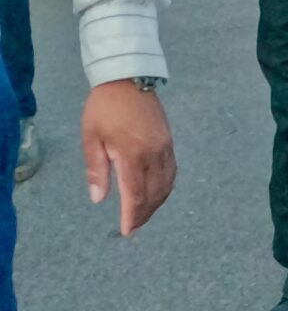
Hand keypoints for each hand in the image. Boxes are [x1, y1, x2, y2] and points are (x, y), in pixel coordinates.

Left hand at [81, 81, 174, 235]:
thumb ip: (97, 169)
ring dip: (157, 202)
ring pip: (167, 183)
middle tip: (133, 227)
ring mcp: (165, 147)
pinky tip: (157, 192)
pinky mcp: (169, 141)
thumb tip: (99, 199)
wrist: (129, 79)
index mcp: (133, 155)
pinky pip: (172, 170)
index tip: (127, 231)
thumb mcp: (91, 138)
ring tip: (144, 213)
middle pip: (155, 192)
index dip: (132, 215)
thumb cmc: (104, 109)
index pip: (136, 194)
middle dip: (144, 213)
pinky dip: (166, 187)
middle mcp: (154, 154)